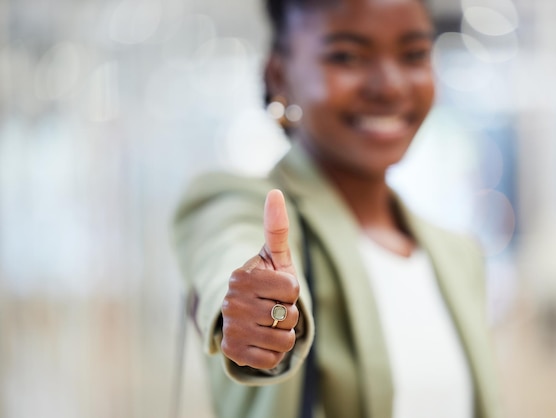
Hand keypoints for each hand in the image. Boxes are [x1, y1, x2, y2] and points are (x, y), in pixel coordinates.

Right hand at [220, 189, 299, 369]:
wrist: (249, 315)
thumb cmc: (268, 282)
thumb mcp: (276, 257)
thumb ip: (277, 228)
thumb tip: (275, 191)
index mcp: (241, 276)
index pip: (291, 289)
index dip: (292, 291)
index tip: (278, 288)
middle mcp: (230, 302)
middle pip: (289, 316)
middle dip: (290, 314)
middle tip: (273, 308)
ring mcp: (230, 328)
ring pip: (284, 340)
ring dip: (283, 335)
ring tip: (269, 325)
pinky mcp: (232, 353)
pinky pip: (272, 360)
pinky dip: (274, 354)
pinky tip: (262, 341)